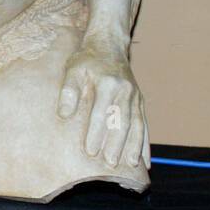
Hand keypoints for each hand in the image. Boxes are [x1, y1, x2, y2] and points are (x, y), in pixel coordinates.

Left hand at [57, 39, 148, 168]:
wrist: (109, 45)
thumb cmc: (86, 60)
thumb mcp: (73, 70)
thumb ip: (68, 91)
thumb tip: (63, 115)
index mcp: (108, 84)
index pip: (102, 113)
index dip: (96, 133)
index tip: (90, 152)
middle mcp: (125, 91)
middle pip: (122, 122)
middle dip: (116, 144)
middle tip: (110, 163)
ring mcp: (135, 97)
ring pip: (137, 125)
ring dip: (135, 146)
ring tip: (132, 164)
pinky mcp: (140, 101)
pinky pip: (144, 124)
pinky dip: (145, 143)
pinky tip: (145, 160)